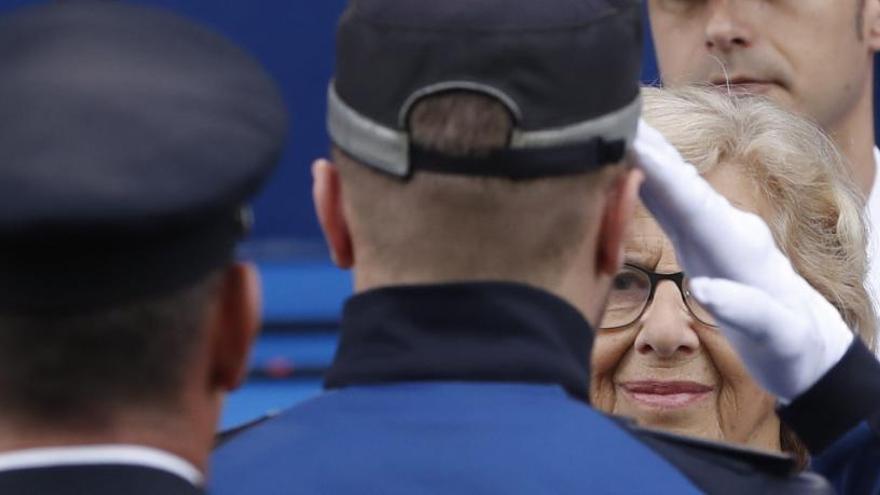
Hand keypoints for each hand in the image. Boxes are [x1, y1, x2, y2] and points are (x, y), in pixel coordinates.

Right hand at [634, 120, 853, 402]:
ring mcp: (715, 233)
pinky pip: (669, 207)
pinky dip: (646, 185)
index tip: (631, 141)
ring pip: (672, 189)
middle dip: (646, 148)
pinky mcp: (703, 244)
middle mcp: (726, 228)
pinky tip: (626, 170)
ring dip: (643, 159)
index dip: (660, 170)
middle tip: (609, 112)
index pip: (692, 199)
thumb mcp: (779, 337)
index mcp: (739, 245)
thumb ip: (748, 311)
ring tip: (611, 130)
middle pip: (678, 181)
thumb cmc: (793, 347)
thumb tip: (706, 289)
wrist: (811, 348)